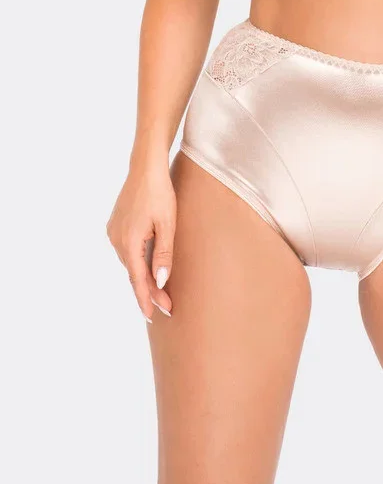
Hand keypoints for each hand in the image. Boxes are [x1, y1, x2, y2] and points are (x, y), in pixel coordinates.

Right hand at [106, 158, 175, 321]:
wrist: (146, 168)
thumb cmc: (161, 193)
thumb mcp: (168, 224)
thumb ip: (163, 254)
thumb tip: (161, 282)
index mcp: (129, 242)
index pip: (138, 279)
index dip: (146, 299)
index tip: (154, 316)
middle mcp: (116, 240)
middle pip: (134, 273)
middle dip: (150, 291)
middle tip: (167, 307)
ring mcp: (113, 233)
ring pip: (130, 263)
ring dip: (143, 276)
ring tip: (160, 292)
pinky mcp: (115, 226)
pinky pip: (127, 251)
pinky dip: (137, 262)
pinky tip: (147, 269)